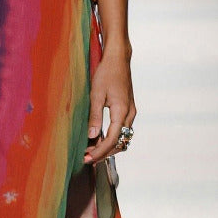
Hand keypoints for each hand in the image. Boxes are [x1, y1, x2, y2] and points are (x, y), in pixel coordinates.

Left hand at [82, 42, 135, 164]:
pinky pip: (122, 130)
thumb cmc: (106, 73)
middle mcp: (129, 114)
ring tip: (91, 150)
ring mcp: (130, 112)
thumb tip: (92, 136)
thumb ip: (94, 116)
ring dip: (108, 147)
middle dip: (104, 153)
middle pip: (120, 143)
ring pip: (123, 138)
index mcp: (122, 111)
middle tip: (87, 158)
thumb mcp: (96, 94)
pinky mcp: (128, 110)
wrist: (118, 59)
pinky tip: (98, 139)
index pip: (112, 140)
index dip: (100, 152)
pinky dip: (112, 138)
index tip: (88, 158)